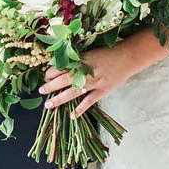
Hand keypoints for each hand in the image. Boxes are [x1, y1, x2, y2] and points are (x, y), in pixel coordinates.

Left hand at [40, 35, 161, 116]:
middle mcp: (86, 71)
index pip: (62, 67)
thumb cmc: (108, 53)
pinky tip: (72, 115)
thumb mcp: (90, 52)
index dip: (51, 72)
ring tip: (49, 104)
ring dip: (59, 99)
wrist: (127, 56)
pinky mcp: (103, 90)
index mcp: (82, 59)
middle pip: (64, 80)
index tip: (45, 75)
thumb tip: (61, 66)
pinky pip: (89, 101)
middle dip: (50, 86)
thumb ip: (77, 60)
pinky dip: (80, 109)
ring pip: (73, 92)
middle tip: (40, 90)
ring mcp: (95, 82)